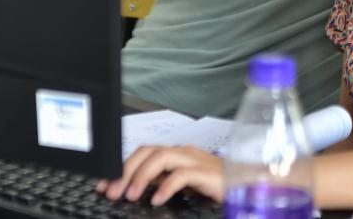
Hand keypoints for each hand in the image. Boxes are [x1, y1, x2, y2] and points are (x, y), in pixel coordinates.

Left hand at [96, 145, 223, 205]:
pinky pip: (181, 174)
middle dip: (125, 171)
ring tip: (130, 195)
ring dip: (141, 176)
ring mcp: (193, 159)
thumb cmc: (216, 184)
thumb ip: (161, 182)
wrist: (247, 183)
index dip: (120, 168)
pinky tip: (156, 200)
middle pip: (146, 151)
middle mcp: (181, 152)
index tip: (104, 185)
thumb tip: (133, 189)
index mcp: (174, 153)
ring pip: (160, 157)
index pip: (141, 153)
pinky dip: (165, 187)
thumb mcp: (182, 184)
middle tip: (112, 192)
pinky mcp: (205, 172)